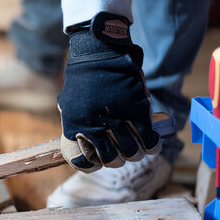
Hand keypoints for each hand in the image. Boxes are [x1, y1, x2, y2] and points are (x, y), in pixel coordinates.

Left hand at [58, 12, 160, 172]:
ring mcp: (117, 119)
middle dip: (118, 159)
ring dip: (136, 153)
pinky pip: (148, 138)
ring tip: (137, 147)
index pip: (85, 162)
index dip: (92, 165)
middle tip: (121, 151)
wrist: (97, 53)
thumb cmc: (81, 79)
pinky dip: (152, 145)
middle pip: (113, 160)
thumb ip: (74, 124)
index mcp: (75, 127)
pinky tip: (152, 144)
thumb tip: (81, 143)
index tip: (97, 159)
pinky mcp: (137, 110)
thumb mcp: (67, 104)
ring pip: (132, 152)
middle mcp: (95, 126)